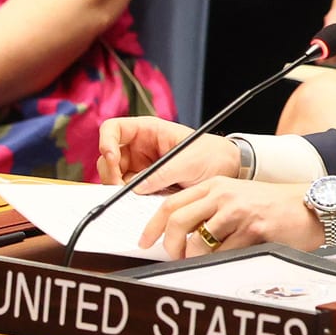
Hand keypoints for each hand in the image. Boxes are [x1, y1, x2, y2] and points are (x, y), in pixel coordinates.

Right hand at [96, 116, 239, 188]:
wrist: (229, 172)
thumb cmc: (213, 155)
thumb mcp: (190, 161)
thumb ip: (163, 172)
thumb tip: (137, 187)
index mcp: (148, 130)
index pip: (113, 129)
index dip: (106, 141)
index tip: (112, 158)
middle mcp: (140, 148)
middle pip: (108, 158)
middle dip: (110, 173)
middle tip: (122, 189)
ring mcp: (141, 168)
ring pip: (114, 178)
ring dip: (118, 189)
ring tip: (134, 199)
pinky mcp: (146, 186)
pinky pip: (128, 193)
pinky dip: (128, 200)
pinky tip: (139, 205)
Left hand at [136, 177, 319, 257]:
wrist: (309, 206)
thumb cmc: (273, 206)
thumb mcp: (237, 197)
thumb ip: (209, 209)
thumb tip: (178, 235)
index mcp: (216, 185)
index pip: (171, 203)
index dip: (152, 226)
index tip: (145, 241)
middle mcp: (223, 195)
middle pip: (177, 220)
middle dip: (169, 245)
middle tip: (172, 256)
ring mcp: (238, 212)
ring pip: (198, 242)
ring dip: (194, 258)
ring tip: (203, 261)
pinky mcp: (253, 230)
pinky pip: (224, 254)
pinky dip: (220, 261)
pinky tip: (229, 258)